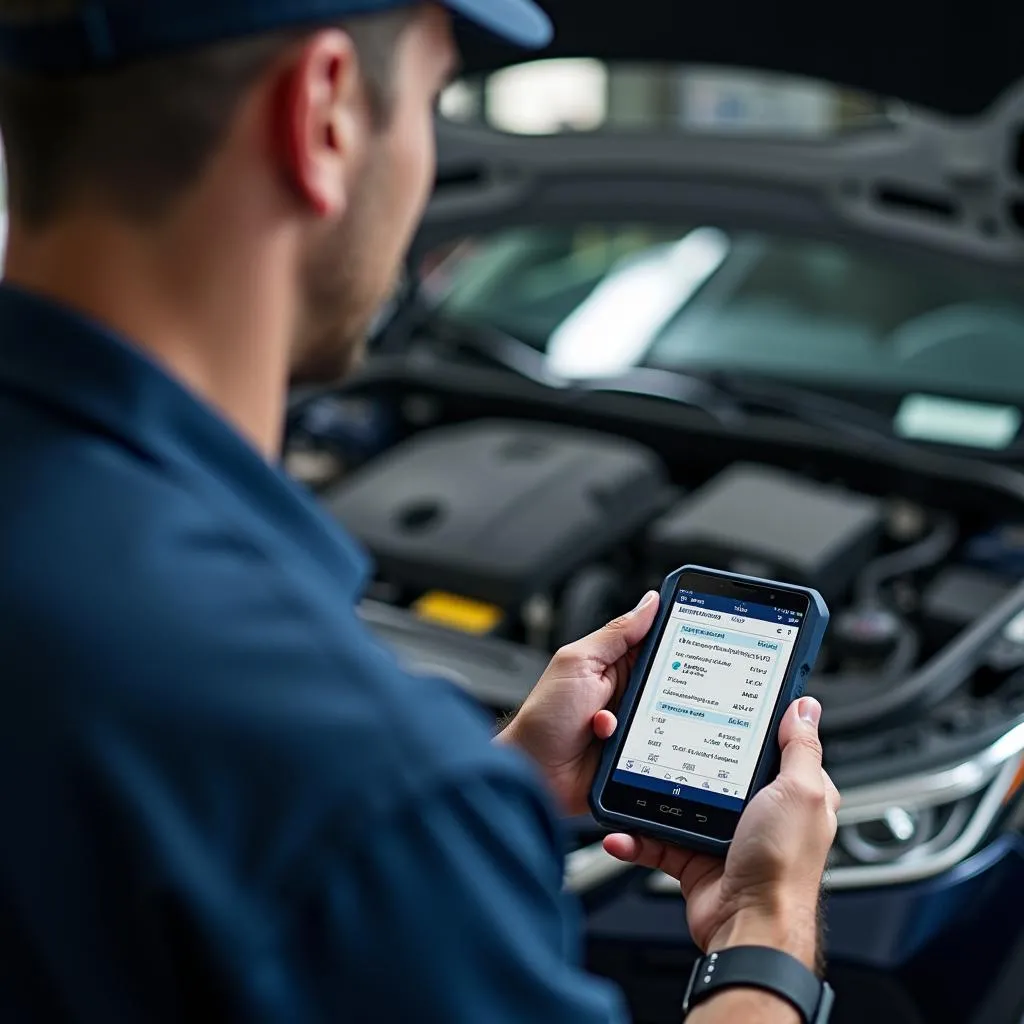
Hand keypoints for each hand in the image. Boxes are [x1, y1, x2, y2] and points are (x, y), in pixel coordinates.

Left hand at [497, 591, 659, 816]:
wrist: (534, 774)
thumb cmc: (544, 717)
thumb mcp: (578, 663)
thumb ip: (615, 634)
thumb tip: (649, 603)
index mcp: (611, 664)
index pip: (653, 641)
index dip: (674, 635)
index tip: (695, 629)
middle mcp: (625, 692)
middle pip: (668, 679)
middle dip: (664, 684)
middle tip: (641, 687)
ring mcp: (632, 723)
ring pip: (668, 713)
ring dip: (646, 716)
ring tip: (611, 718)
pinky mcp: (637, 752)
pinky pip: (660, 744)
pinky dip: (639, 742)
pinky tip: (608, 741)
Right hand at [604, 697, 838, 970]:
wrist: (750, 926)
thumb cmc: (784, 867)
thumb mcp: (800, 792)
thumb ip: (800, 749)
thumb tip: (804, 707)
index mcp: (789, 791)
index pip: (769, 744)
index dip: (748, 720)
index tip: (720, 697)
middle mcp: (757, 811)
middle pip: (715, 767)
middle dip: (686, 754)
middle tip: (662, 734)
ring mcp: (723, 834)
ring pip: (678, 802)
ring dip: (649, 796)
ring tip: (628, 782)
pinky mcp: (693, 858)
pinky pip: (656, 840)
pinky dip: (635, 838)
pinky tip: (622, 832)